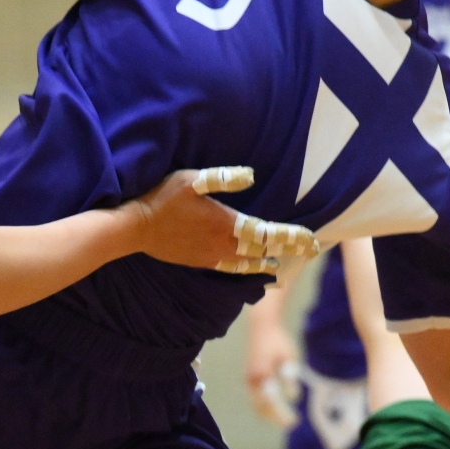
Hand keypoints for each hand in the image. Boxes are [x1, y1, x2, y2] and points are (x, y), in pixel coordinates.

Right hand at [131, 167, 319, 275]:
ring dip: (271, 262)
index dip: (293, 236)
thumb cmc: (163, 198)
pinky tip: (255, 273)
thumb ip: (223, 177)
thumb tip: (251, 175)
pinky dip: (250, 271)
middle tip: (312, 250)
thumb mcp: (192, 179)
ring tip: (286, 263)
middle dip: (290, 249)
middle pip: (265, 250)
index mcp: (228, 224)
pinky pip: (232, 270)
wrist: (136, 228)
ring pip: (250, 263)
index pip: (269, 233)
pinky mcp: (201, 262)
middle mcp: (225, 245)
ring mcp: (213, 257)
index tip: (313, 239)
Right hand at [245, 316, 298, 426]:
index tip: (293, 422)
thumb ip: (290, 377)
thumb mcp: (289, 356)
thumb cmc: (278, 340)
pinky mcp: (248, 378)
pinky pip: (254, 398)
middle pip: (260, 408)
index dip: (281, 415)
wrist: (261, 326)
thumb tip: (293, 397)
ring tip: (284, 419)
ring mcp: (248, 379)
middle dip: (275, 418)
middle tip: (291, 423)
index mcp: (262, 375)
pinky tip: (275, 408)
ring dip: (268, 414)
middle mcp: (251, 380)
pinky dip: (264, 407)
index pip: (271, 403)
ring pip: (255, 405)